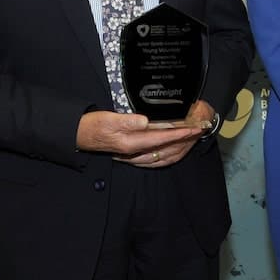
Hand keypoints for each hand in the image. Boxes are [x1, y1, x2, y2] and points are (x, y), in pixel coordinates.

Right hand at [76, 100, 213, 167]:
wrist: (80, 136)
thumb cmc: (93, 125)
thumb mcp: (108, 119)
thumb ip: (127, 121)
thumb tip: (146, 121)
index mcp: (131, 143)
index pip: (161, 138)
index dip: (179, 133)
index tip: (193, 127)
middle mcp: (134, 153)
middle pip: (166, 149)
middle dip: (184, 140)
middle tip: (199, 130)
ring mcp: (133, 157)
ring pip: (163, 157)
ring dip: (179, 148)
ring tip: (192, 138)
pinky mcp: (132, 157)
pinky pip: (155, 160)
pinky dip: (168, 155)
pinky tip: (175, 150)